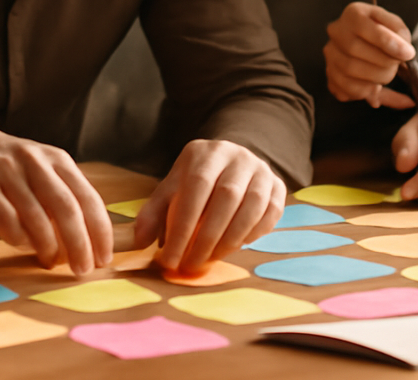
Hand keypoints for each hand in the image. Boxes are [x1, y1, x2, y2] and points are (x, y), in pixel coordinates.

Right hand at [0, 118, 113, 275]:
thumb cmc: (12, 168)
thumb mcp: (43, 172)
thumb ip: (64, 198)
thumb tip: (91, 241)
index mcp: (58, 159)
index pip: (88, 197)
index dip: (99, 231)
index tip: (104, 258)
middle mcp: (36, 162)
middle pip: (66, 208)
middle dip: (79, 244)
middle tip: (83, 270)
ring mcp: (8, 172)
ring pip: (37, 218)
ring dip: (48, 247)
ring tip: (51, 262)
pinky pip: (7, 221)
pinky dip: (19, 240)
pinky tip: (22, 245)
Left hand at [135, 139, 284, 274]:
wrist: (230, 162)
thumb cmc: (195, 183)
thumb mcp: (171, 190)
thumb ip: (154, 213)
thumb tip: (140, 240)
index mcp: (205, 152)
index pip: (195, 188)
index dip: (183, 226)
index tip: (170, 258)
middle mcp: (236, 155)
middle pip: (226, 197)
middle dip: (206, 238)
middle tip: (191, 265)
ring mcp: (261, 169)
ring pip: (252, 206)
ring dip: (230, 240)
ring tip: (210, 260)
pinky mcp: (278, 185)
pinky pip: (272, 213)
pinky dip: (254, 234)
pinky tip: (235, 246)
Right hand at [323, 1, 417, 108]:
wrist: (366, 41)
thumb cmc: (383, 32)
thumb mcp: (395, 25)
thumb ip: (400, 34)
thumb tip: (405, 53)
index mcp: (353, 14)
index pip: (363, 27)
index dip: (387, 42)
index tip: (407, 53)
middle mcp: (336, 32)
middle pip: (354, 49)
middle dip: (384, 61)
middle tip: (398, 64)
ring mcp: (331, 55)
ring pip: (349, 70)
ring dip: (377, 77)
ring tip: (388, 73)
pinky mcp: (331, 76)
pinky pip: (345, 88)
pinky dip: (365, 91)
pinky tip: (376, 86)